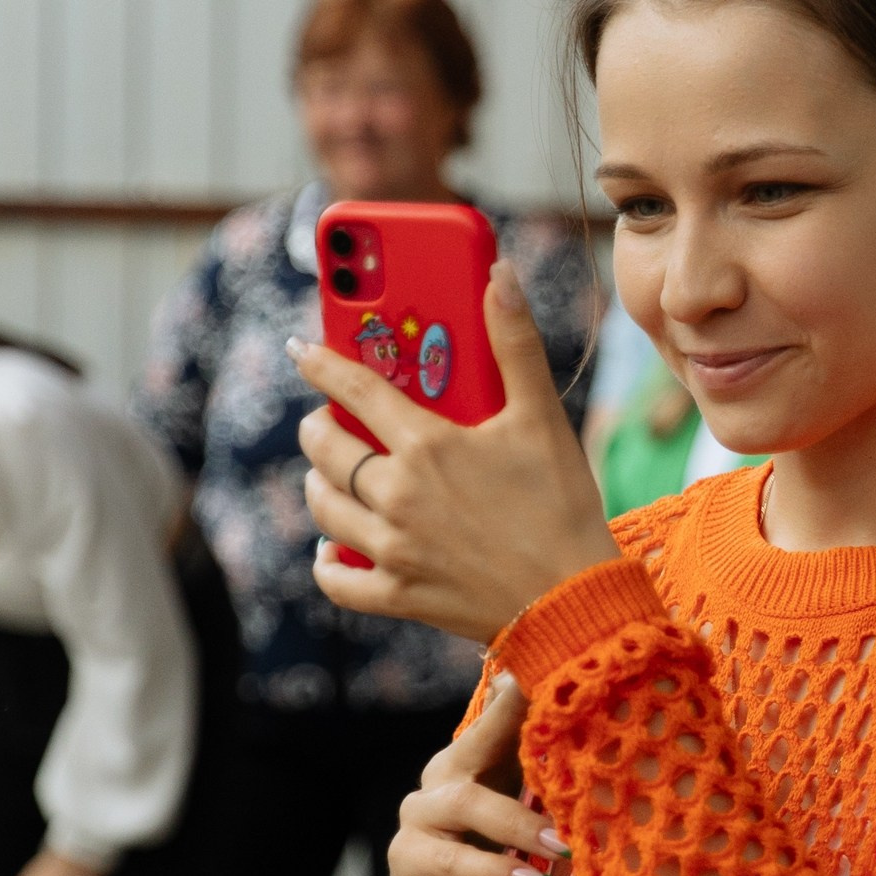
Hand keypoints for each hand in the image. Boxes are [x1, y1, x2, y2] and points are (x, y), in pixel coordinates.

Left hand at [292, 260, 618, 645]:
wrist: (575, 600)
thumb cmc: (562, 506)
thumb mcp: (542, 417)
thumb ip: (515, 343)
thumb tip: (500, 275)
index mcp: (428, 445)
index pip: (355, 391)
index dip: (322, 364)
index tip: (300, 350)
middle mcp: (397, 495)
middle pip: (326, 450)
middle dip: (317, 427)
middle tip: (323, 420)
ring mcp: (393, 548)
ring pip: (325, 509)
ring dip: (318, 484)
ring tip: (327, 474)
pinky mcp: (399, 594)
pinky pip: (339, 581)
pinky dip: (328, 565)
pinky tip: (331, 550)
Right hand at [388, 675, 565, 875]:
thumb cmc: (504, 868)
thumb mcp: (536, 823)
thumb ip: (556, 792)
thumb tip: (618, 766)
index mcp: (478, 756)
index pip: (502, 712)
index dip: (530, 691)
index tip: (567, 666)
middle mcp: (444, 774)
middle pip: (478, 739)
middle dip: (523, 733)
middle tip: (574, 744)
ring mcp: (419, 814)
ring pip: (465, 802)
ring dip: (518, 824)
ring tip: (562, 847)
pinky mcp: (407, 858)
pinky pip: (451, 859)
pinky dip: (493, 871)